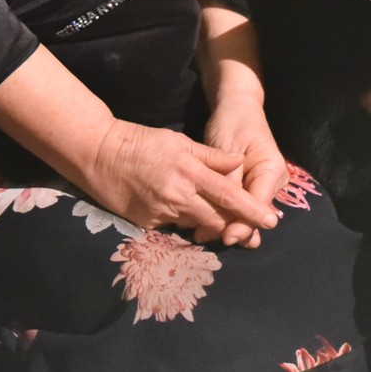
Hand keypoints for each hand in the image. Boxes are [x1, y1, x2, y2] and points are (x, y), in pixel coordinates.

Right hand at [85, 119, 281, 238]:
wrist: (99, 154)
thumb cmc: (141, 142)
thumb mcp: (179, 142)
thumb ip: (211, 156)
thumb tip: (239, 162)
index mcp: (190, 172)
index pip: (229, 195)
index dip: (252, 210)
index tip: (271, 220)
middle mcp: (179, 196)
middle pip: (217, 219)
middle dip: (234, 225)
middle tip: (248, 229)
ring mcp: (162, 213)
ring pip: (197, 226)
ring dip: (210, 226)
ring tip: (220, 223)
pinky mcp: (148, 224)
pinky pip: (174, 228)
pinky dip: (184, 223)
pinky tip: (182, 214)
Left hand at [201, 94, 287, 247]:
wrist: (236, 107)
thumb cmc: (232, 124)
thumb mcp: (226, 151)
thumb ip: (229, 183)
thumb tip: (224, 216)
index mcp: (272, 171)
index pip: (259, 207)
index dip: (242, 225)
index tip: (224, 238)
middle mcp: (273, 182)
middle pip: (254, 215)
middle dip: (232, 229)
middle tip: (204, 238)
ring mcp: (264, 186)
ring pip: (246, 213)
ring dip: (225, 223)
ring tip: (200, 233)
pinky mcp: (251, 186)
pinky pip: (239, 205)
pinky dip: (224, 212)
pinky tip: (204, 222)